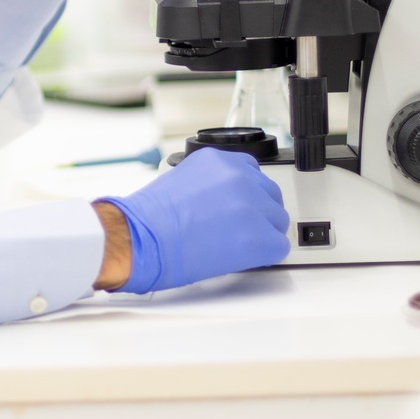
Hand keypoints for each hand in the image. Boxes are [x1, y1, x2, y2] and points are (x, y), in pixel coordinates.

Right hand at [93, 148, 289, 293]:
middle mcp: (238, 176)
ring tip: (233, 245)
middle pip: (270, 196)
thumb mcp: (180, 181)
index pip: (253, 173)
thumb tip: (223, 202)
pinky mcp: (258, 236)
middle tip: (236, 231)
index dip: (246, 196)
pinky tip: (241, 258)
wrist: (141, 239)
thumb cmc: (149, 219)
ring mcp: (251, 205)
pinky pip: (278, 247)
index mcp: (218, 160)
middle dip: (257, 214)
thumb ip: (210, 184)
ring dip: (261, 234)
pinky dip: (263, 255)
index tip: (238, 208)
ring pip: (277, 221)